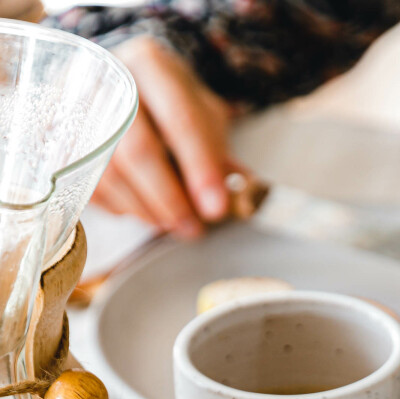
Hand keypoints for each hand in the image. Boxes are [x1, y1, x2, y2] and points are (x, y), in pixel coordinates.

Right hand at [94, 36, 237, 236]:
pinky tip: (141, 209)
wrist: (121, 87)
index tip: (216, 209)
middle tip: (192, 228)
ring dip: (145, 210)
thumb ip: (219, 154)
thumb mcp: (202, 117)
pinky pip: (88, 185)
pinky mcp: (59, 140)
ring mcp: (76, 108)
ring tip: (171, 222)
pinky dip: (120, 207)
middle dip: (169, 199)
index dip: (200, 169)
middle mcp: (107, 79)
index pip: (178, 120)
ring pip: (108, 173)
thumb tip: (236, 197)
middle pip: (136, 150)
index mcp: (150, 65)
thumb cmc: (168, 106)